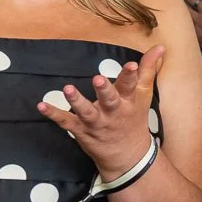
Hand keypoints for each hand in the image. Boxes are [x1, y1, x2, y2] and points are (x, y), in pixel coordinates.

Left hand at [39, 44, 163, 182]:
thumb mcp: (144, 94)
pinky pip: (66, 122)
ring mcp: (96, 122)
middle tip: (98, 79)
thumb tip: (159, 47)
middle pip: (110, 100)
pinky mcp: (81, 130)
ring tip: (68, 89)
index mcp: (129, 101)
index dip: (131, 75)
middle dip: (104, 90)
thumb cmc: (134, 118)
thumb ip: (148, 69)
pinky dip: (54, 114)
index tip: (131, 65)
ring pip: (87, 111)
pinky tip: (42, 105)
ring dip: (77, 101)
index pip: (132, 86)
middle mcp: (113, 112)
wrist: (127, 154)